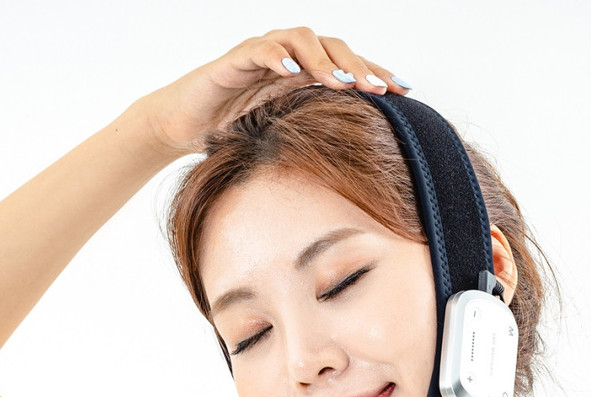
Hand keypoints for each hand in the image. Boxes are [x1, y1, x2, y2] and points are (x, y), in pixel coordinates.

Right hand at [135, 26, 410, 157]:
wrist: (186, 125)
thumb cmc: (235, 131)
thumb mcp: (284, 136)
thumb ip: (314, 134)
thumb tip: (358, 163)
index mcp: (305, 74)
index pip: (348, 66)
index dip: (376, 74)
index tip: (405, 92)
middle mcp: (289, 58)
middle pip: (333, 47)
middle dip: (359, 66)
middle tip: (380, 89)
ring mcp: (262, 54)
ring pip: (300, 40)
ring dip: (324, 59)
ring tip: (342, 82)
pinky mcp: (234, 59)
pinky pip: (259, 50)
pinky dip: (276, 57)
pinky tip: (291, 72)